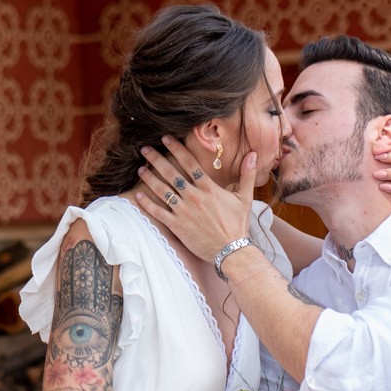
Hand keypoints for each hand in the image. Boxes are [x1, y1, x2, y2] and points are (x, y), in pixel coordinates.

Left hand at [134, 135, 253, 260]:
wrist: (231, 250)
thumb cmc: (238, 225)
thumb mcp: (245, 198)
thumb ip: (248, 175)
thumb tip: (253, 154)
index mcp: (209, 188)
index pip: (189, 163)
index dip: (176, 149)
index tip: (165, 139)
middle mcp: (194, 197)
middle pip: (171, 173)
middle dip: (156, 159)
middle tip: (145, 149)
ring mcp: (184, 211)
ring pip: (162, 190)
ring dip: (149, 178)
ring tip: (140, 169)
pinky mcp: (177, 226)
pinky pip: (158, 213)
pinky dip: (147, 204)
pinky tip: (137, 196)